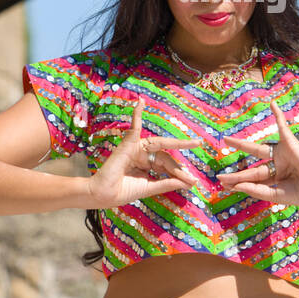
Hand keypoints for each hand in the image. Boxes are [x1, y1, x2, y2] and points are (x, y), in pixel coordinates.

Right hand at [86, 96, 201, 206]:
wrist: (103, 195)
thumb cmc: (122, 192)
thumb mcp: (150, 187)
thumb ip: (167, 183)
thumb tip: (188, 182)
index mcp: (147, 165)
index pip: (167, 166)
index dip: (179, 174)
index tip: (192, 182)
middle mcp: (143, 155)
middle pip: (166, 158)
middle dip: (178, 168)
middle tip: (192, 178)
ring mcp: (136, 148)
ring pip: (161, 145)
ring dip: (178, 143)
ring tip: (195, 143)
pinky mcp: (129, 143)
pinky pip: (135, 126)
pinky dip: (137, 113)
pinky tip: (141, 102)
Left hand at [215, 97, 298, 206]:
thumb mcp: (275, 194)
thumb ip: (256, 190)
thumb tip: (236, 185)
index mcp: (276, 178)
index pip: (254, 180)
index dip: (239, 183)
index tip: (225, 186)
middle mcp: (277, 164)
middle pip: (252, 168)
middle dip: (237, 174)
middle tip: (220, 176)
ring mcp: (283, 153)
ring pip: (257, 149)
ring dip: (241, 144)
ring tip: (226, 140)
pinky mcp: (290, 143)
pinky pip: (282, 126)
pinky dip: (278, 115)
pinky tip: (272, 104)